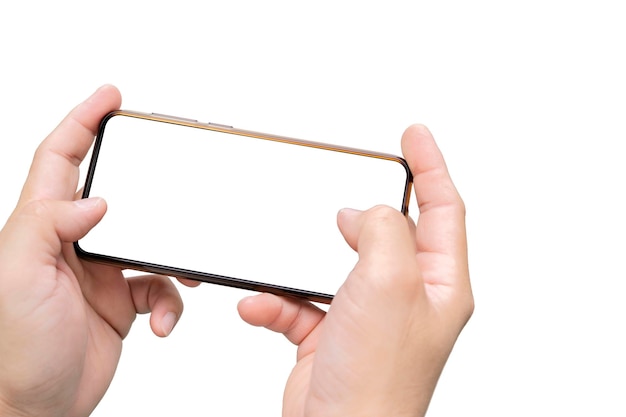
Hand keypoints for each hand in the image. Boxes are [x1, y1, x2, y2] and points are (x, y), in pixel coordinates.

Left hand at [0, 85, 190, 416]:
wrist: (41, 402)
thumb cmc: (18, 348)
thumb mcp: (19, 278)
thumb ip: (50, 227)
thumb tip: (95, 198)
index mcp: (41, 226)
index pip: (59, 158)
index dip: (81, 120)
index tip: (109, 96)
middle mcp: (72, 242)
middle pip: (112, 190)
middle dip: (143, 180)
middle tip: (169, 165)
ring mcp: (101, 270)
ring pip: (149, 241)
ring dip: (172, 255)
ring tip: (185, 270)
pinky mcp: (122, 297)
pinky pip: (159, 285)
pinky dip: (170, 302)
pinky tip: (160, 321)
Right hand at [238, 124, 473, 416]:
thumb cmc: (376, 379)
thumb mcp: (388, 281)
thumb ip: (383, 230)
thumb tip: (367, 213)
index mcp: (437, 284)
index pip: (444, 209)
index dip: (431, 166)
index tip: (415, 135)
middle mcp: (406, 298)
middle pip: (389, 234)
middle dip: (362, 212)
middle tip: (345, 184)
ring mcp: (368, 316)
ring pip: (336, 265)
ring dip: (304, 260)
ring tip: (289, 254)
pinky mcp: (330, 334)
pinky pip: (300, 302)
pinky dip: (276, 300)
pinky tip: (261, 305)